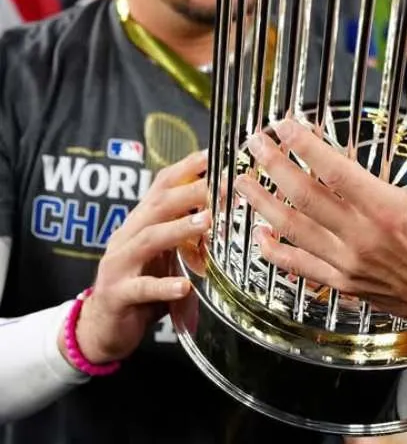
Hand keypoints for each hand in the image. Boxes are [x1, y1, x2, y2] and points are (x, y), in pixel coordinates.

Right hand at [63, 150, 209, 364]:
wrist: (104, 329)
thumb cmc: (144, 285)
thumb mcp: (166, 253)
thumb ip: (187, 232)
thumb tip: (224, 207)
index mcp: (140, 223)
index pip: (161, 187)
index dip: (186, 169)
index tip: (214, 154)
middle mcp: (126, 237)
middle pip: (156, 207)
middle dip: (189, 192)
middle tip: (221, 185)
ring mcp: (119, 266)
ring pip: (147, 240)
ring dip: (177, 229)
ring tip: (205, 222)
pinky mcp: (118, 295)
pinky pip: (141, 289)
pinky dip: (163, 286)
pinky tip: (184, 286)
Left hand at [236, 103, 406, 326]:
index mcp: (389, 210)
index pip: (333, 170)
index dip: (304, 144)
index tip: (284, 123)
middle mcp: (362, 237)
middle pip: (304, 197)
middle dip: (272, 166)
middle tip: (250, 141)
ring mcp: (350, 264)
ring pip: (294, 230)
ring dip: (263, 203)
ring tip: (240, 180)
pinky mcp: (347, 284)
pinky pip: (302, 267)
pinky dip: (277, 252)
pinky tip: (258, 237)